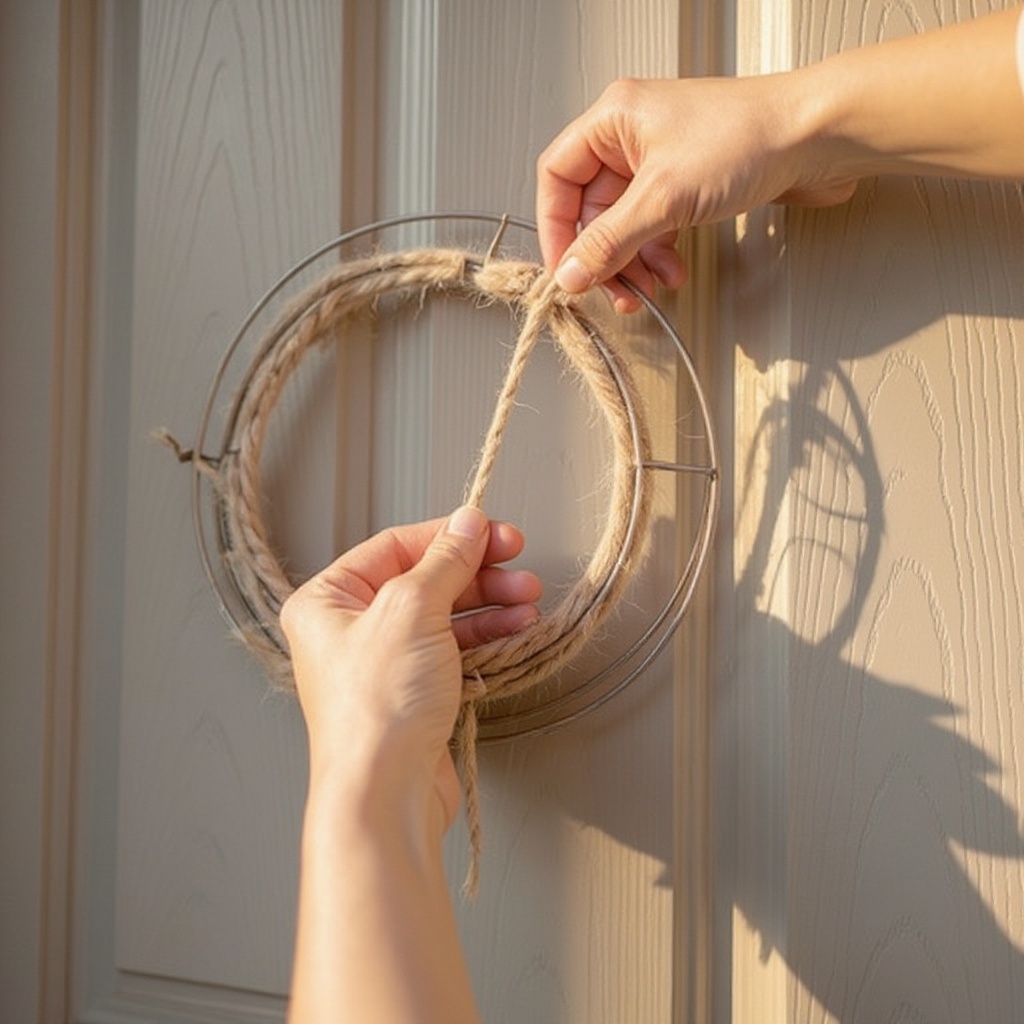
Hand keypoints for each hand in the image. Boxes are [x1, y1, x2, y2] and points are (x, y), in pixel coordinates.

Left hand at [280, 506, 540, 826]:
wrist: (385, 794)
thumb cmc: (376, 710)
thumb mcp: (413, 609)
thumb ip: (445, 560)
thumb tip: (467, 524)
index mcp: (328, 601)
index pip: (395, 547)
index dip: (449, 536)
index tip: (493, 532)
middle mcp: (350, 631)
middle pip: (425, 581)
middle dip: (478, 574)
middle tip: (519, 568)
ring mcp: (384, 665)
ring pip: (445, 618)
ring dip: (490, 606)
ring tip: (527, 601)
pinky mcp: (415, 695)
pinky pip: (454, 653)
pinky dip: (486, 640)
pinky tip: (516, 631)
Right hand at [536, 75, 854, 311]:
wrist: (818, 138)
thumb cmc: (748, 138)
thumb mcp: (663, 198)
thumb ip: (610, 243)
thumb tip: (571, 274)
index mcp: (614, 120)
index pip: (558, 176)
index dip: (555, 228)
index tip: (565, 270)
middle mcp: (632, 137)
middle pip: (592, 209)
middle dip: (604, 256)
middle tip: (613, 292)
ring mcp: (661, 161)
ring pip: (625, 224)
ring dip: (634, 263)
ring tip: (650, 289)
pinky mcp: (688, 184)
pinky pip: (655, 227)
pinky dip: (659, 254)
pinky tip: (674, 272)